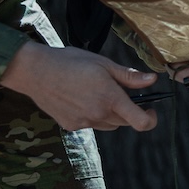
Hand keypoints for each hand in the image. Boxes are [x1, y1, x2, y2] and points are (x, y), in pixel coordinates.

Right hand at [0, 41, 158, 130]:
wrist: (36, 71)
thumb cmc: (71, 62)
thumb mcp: (104, 64)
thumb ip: (129, 76)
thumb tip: (152, 80)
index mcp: (110, 98)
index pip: (140, 121)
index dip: (151, 119)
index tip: (151, 110)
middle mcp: (98, 114)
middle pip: (125, 121)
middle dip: (129, 110)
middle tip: (119, 92)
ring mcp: (84, 122)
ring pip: (109, 124)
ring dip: (111, 113)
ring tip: (97, 92)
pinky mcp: (71, 126)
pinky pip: (91, 124)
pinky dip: (93, 115)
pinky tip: (81, 98)